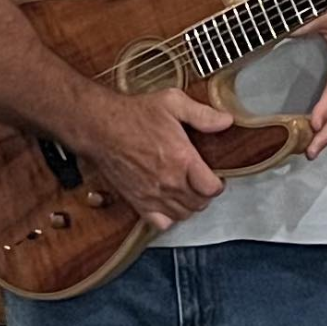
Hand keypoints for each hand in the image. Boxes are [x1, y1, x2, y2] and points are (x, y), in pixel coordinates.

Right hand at [75, 88, 231, 231]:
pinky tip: (168, 203)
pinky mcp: (137, 201)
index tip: (216, 177)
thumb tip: (226, 121)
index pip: (212, 188)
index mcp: (182, 159)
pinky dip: (168, 218)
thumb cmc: (133, 114)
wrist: (100, 127)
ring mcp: (152, 194)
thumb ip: (203, 114)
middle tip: (202, 182)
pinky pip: (160, 222)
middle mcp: (169, 181)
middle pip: (199, 204)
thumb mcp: (173, 102)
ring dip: (189, 205)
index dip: (218, 184)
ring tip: (187, 191)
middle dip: (205, 194)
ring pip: (182, 214)